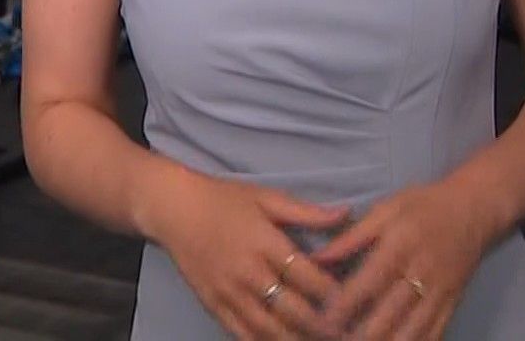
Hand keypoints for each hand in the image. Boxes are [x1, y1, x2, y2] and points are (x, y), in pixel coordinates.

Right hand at [148, 167, 350, 339]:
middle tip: (342, 331)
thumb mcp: (267, 198)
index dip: (331, 292)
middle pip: (291, 309)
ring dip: (295, 340)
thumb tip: (345, 213)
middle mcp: (248, 272)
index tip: (350, 300)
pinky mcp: (213, 305)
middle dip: (320, 325)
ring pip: (268, 328)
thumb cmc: (224, 199)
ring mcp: (229, 292)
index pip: (306, 275)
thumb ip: (306, 212)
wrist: (175, 210)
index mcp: (265, 242)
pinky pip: (242, 334)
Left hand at [310, 182, 495, 339]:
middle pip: (389, 313)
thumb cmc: (424, 206)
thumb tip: (317, 257)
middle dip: (361, 334)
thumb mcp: (386, 210)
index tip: (323, 319)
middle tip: (336, 339)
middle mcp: (421, 272)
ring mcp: (439, 292)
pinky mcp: (451, 304)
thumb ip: (351, 237)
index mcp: (401, 245)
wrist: (474, 209)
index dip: (345, 304)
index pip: (369, 282)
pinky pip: (434, 333)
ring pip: (411, 330)